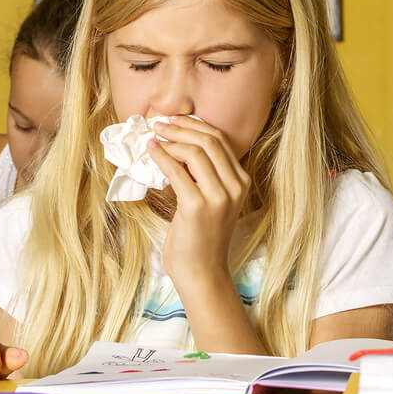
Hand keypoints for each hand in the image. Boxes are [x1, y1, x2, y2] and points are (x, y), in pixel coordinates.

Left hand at [148, 116, 249, 286]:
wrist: (202, 272)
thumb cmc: (200, 237)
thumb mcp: (210, 200)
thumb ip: (203, 175)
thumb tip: (178, 144)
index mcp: (241, 182)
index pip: (220, 140)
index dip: (195, 125)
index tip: (173, 120)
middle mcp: (235, 187)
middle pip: (209, 141)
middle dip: (181, 127)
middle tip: (159, 123)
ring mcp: (219, 197)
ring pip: (195, 151)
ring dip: (171, 140)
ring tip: (154, 137)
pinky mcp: (198, 206)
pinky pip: (177, 171)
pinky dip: (162, 156)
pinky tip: (151, 151)